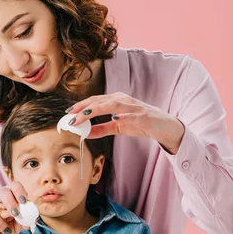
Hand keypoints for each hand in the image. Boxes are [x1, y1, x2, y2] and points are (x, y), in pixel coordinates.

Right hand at [0, 182, 28, 233]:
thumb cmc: (9, 223)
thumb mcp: (19, 223)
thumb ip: (25, 220)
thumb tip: (32, 221)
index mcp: (11, 193)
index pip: (15, 186)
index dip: (20, 192)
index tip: (24, 201)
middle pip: (2, 193)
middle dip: (10, 204)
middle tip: (16, 214)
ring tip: (6, 231)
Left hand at [66, 92, 184, 154]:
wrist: (164, 127)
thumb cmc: (141, 124)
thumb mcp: (118, 127)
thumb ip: (102, 129)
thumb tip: (84, 133)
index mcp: (116, 101)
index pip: (94, 101)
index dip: (80, 106)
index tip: (68, 114)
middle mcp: (123, 100)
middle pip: (99, 101)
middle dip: (83, 108)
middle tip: (71, 117)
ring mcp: (133, 107)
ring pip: (111, 105)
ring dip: (96, 110)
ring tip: (84, 116)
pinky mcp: (143, 116)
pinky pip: (131, 115)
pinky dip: (122, 116)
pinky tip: (114, 119)